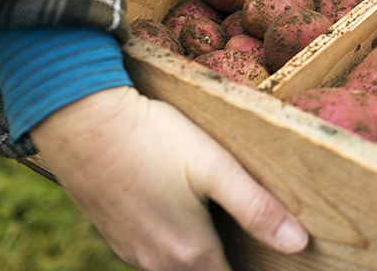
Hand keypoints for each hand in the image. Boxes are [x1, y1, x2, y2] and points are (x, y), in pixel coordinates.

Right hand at [30, 86, 307, 269]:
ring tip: (222, 238)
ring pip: (175, 270)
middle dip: (228, 266)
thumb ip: (256, 208)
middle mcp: (157, 262)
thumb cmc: (153, 139)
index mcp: (190, 253)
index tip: (276, 260)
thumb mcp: (215, 167)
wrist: (79, 120)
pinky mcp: (114, 233)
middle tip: (252, 247)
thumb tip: (298, 244)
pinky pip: (151, 255)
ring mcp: (131, 250)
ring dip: (198, 261)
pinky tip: (183, 220)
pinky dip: (173, 250)